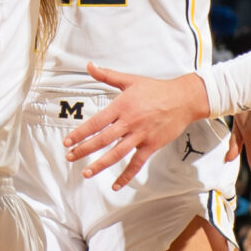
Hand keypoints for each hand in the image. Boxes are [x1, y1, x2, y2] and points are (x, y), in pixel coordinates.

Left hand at [66, 64, 210, 189]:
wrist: (183, 99)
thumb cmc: (156, 89)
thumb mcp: (130, 80)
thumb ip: (107, 75)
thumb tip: (89, 66)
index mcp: (121, 106)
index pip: (96, 122)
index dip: (80, 133)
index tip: (67, 141)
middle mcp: (129, 122)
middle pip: (102, 139)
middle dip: (84, 150)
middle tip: (70, 157)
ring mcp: (140, 135)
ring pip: (117, 153)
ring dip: (100, 164)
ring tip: (86, 173)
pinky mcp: (151, 145)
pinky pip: (136, 163)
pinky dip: (126, 175)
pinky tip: (116, 185)